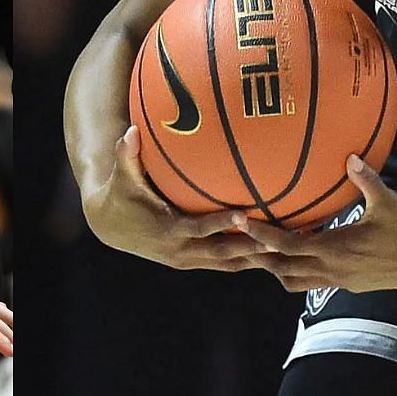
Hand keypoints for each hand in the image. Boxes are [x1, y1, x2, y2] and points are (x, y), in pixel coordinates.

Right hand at [80, 126, 271, 271]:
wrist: (109, 227)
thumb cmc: (120, 195)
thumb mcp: (122, 177)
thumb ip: (127, 155)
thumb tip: (130, 131)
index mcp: (167, 230)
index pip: (198, 229)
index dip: (221, 224)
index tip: (244, 215)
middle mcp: (180, 251)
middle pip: (222, 254)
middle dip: (250, 249)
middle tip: (279, 240)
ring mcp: (187, 260)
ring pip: (227, 264)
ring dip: (255, 260)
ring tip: (286, 252)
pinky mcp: (192, 262)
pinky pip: (224, 264)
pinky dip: (246, 260)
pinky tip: (271, 254)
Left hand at [235, 157, 396, 291]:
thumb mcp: (389, 202)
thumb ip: (366, 179)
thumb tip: (350, 156)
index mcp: (336, 250)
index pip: (287, 246)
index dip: (261, 236)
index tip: (240, 223)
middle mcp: (333, 270)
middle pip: (282, 269)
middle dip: (259, 257)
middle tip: (238, 242)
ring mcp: (341, 281)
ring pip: (296, 281)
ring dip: (277, 268)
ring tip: (263, 250)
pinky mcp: (351, 285)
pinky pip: (314, 282)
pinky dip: (299, 271)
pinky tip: (299, 254)